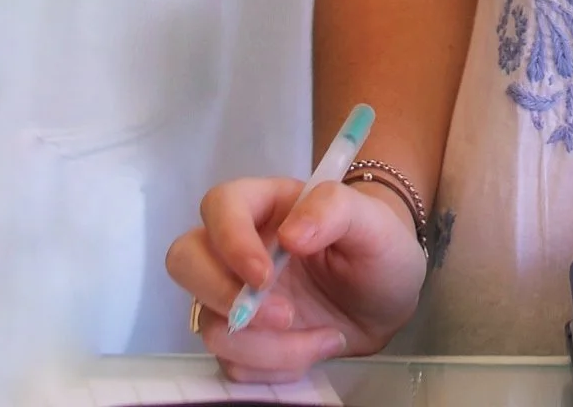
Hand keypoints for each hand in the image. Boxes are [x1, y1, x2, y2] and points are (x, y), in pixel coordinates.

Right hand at [164, 172, 427, 377]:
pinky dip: (273, 368)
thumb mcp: (373, 223)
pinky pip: (232, 363)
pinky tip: (315, 349)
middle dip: (224, 298)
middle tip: (285, 317)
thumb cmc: (379, 248)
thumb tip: (290, 234)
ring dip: (266, 346)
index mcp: (268, 205)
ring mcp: (236, 296)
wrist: (386, 302)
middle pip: (186, 261)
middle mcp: (240, 248)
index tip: (264, 276)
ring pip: (209, 324)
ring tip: (326, 338)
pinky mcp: (244, 339)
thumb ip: (335, 210)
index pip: (221, 205)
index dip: (230, 240)